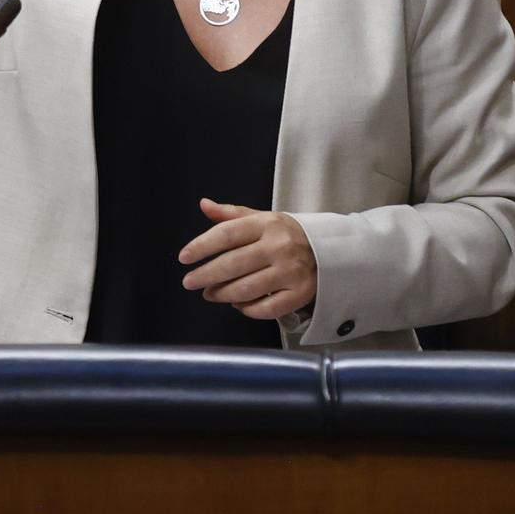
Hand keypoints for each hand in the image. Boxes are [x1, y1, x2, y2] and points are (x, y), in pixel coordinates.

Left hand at [179, 197, 316, 320]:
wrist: (331, 251)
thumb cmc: (287, 235)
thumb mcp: (262, 219)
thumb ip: (231, 214)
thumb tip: (204, 204)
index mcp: (267, 224)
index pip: (227, 234)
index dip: (202, 246)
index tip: (184, 257)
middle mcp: (279, 247)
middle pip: (233, 264)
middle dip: (205, 275)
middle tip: (189, 282)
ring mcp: (291, 272)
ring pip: (246, 289)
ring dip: (222, 294)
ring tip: (209, 294)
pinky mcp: (300, 294)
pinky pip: (266, 308)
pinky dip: (247, 309)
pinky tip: (237, 304)